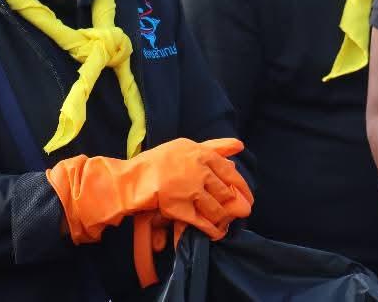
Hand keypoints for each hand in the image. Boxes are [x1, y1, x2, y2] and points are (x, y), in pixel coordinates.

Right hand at [46, 138, 252, 244]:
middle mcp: (198, 170)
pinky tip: (214, 232)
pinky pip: (203, 223)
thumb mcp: (185, 147)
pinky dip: (211, 230)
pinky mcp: (180, 208)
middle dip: (232, 205)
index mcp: (200, 154)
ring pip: (217, 209)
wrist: (132, 179)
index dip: (242, 187)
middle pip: (226, 192)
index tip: (246, 195)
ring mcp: (189, 190)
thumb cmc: (157, 160)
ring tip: (222, 222)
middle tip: (236, 212)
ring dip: (222, 219)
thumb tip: (240, 145)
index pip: (231, 172)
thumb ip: (213, 147)